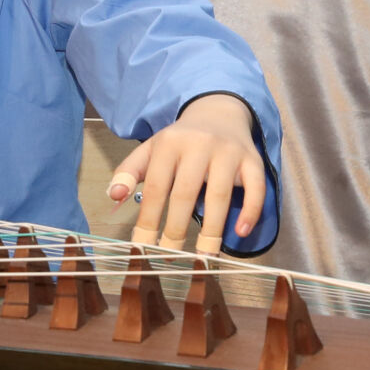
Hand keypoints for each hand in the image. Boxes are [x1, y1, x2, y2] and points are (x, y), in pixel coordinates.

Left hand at [107, 94, 270, 253]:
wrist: (218, 111)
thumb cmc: (180, 140)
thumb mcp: (151, 149)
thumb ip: (129, 171)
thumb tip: (113, 197)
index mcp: (169, 144)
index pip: (155, 187)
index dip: (148, 219)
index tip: (142, 247)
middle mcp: (198, 145)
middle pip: (185, 193)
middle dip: (176, 229)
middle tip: (170, 257)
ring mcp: (228, 152)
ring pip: (219, 194)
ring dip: (211, 229)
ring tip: (204, 256)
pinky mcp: (252, 160)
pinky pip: (256, 188)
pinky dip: (250, 211)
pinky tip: (240, 232)